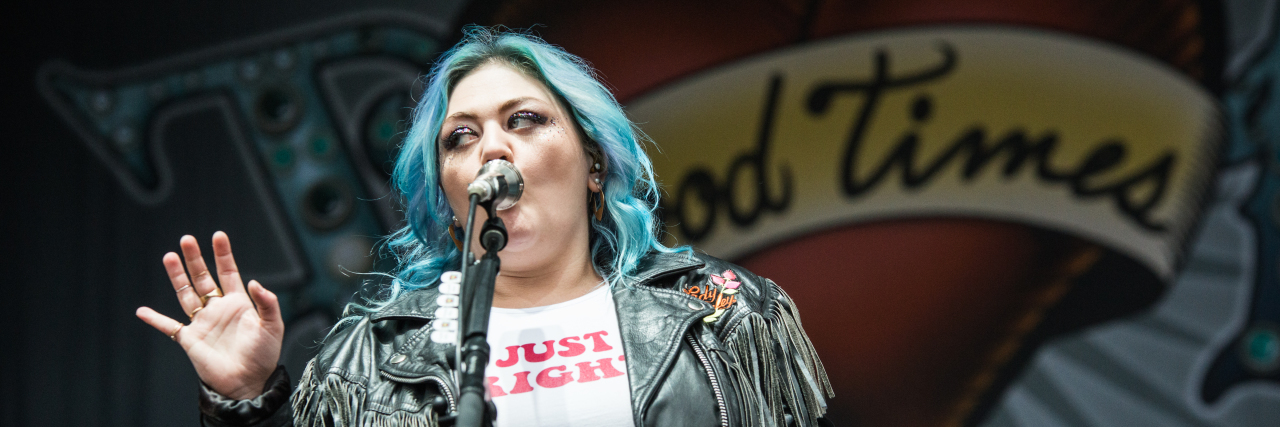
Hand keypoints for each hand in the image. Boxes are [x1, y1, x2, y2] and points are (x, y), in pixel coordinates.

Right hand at [136, 231, 284, 399]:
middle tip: (186, 239)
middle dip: (195, 259)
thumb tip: (255, 282)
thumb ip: (267, 303)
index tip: (218, 236)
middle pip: (203, 278)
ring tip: (169, 256)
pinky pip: (169, 327)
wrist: (248, 382)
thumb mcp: (272, 326)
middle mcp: (217, 309)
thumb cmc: (263, 355)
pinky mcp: (190, 339)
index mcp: (238, 303)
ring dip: (177, 277)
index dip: (223, 254)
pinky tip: (142, 311)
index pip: (228, 272)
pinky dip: (155, 320)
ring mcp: (202, 323)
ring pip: (185, 294)